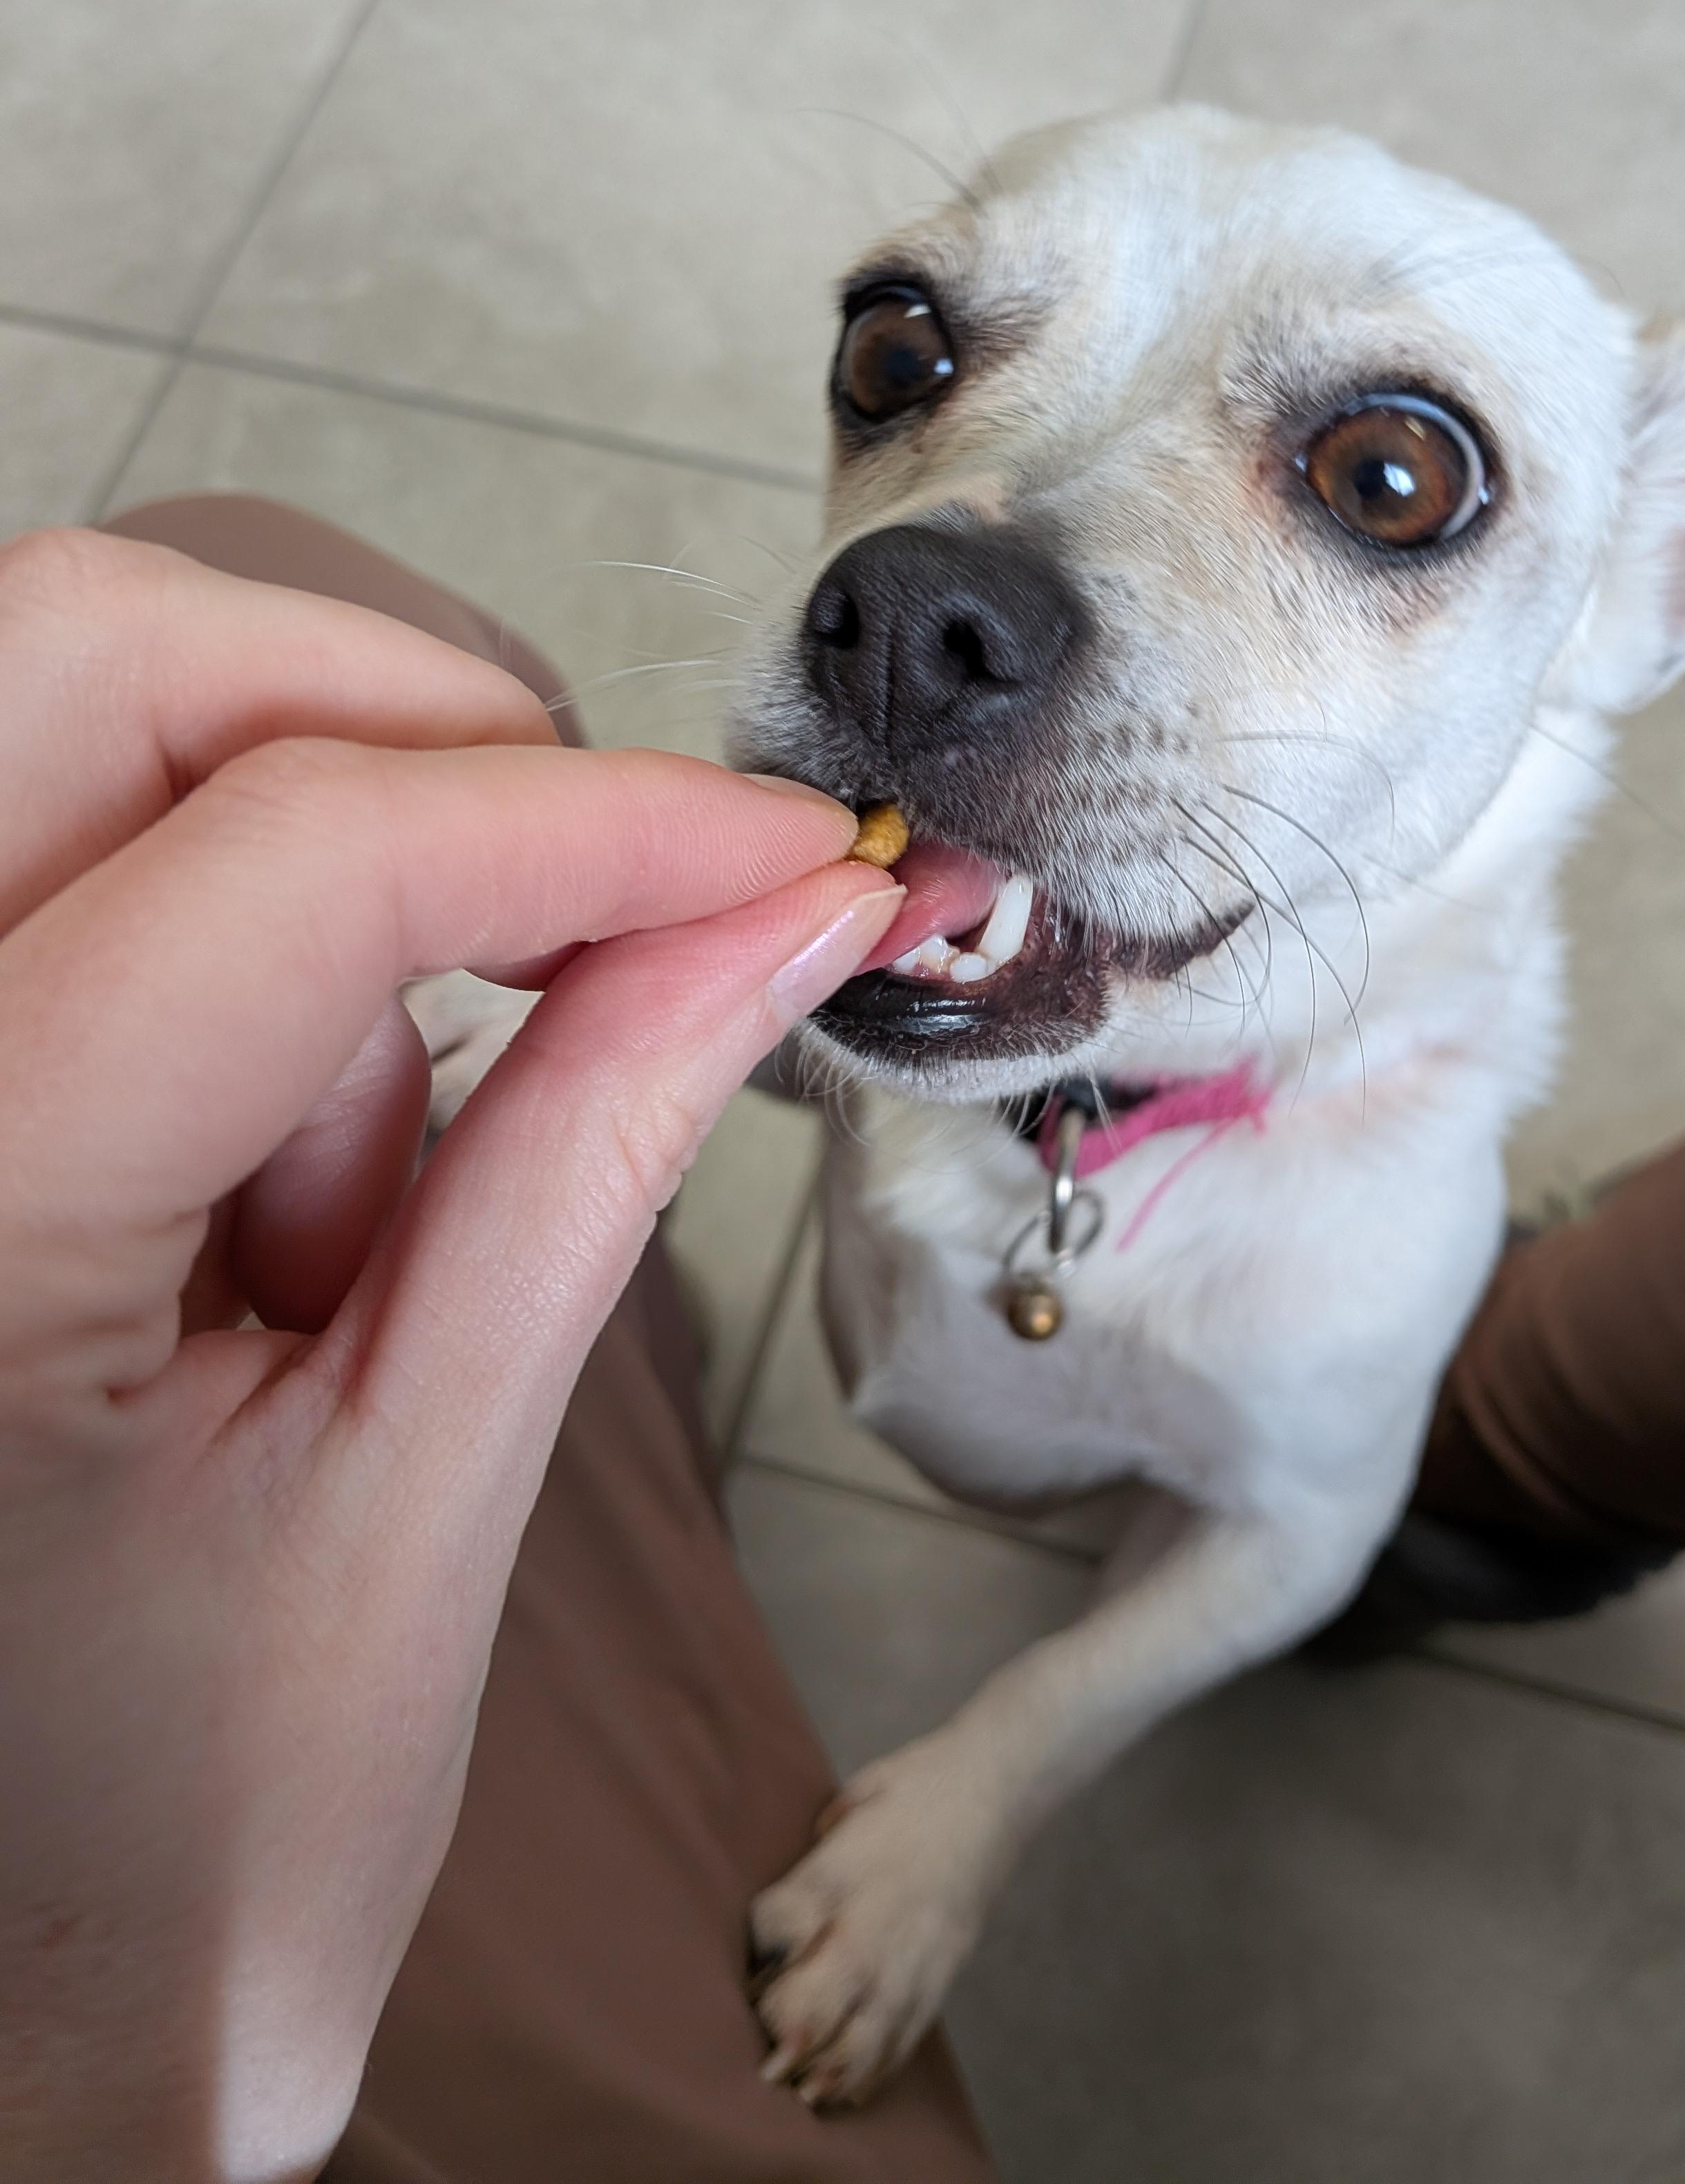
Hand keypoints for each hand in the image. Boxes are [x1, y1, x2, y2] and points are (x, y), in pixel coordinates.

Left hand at [0, 529, 897, 2182]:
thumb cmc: (162, 1854)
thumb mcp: (418, 1495)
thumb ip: (594, 1150)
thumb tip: (773, 919)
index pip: (299, 860)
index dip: (593, 819)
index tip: (787, 850)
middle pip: (92, 655)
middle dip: (396, 722)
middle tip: (592, 879)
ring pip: (62, 714)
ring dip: (298, 871)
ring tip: (342, 1222)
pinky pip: (53, 853)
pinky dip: (217, 942)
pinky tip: (250, 1211)